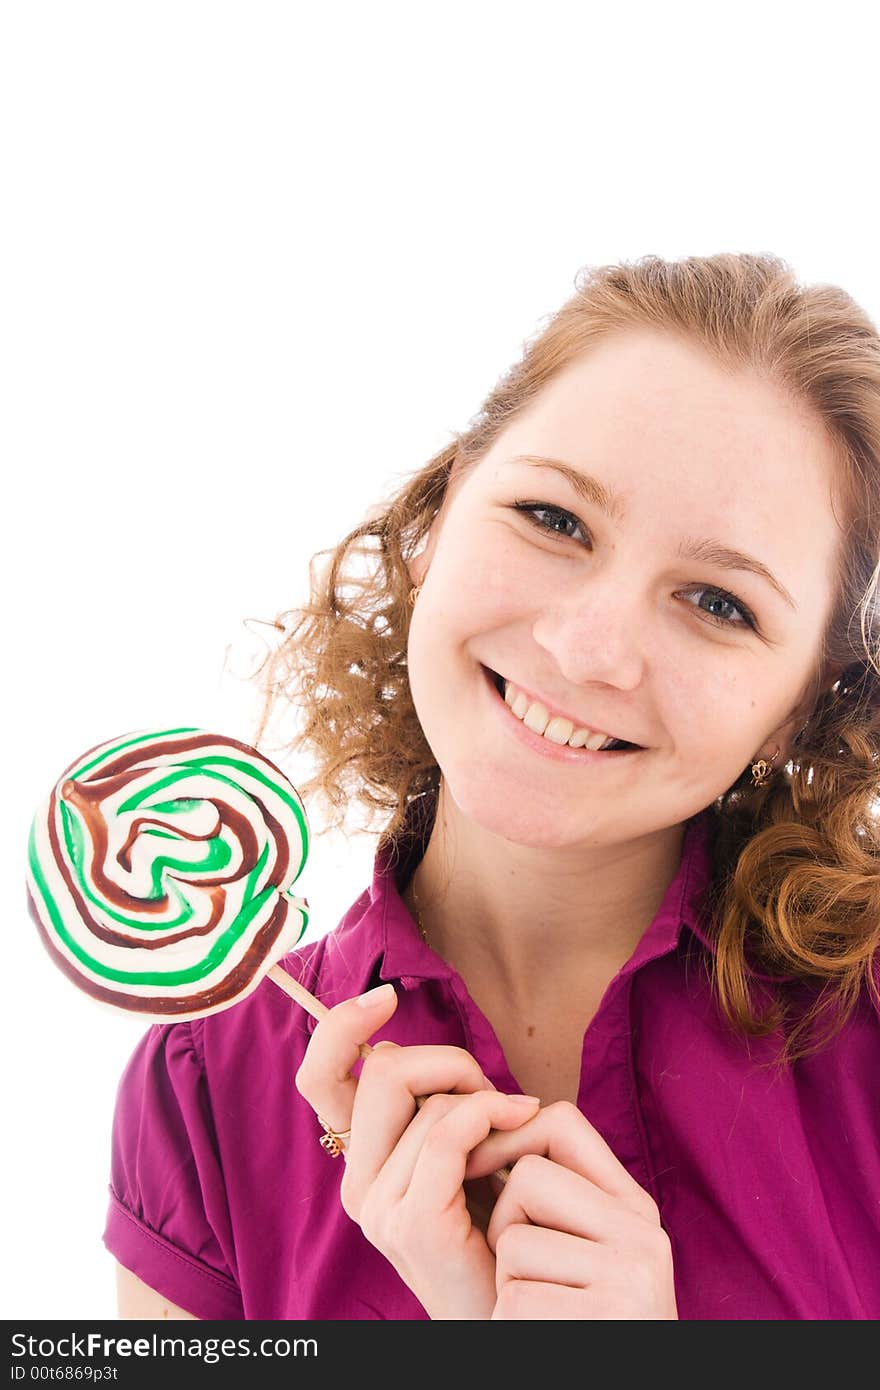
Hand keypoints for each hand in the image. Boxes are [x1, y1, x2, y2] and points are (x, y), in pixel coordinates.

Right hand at [294, 982, 540, 1318]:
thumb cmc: (499, 1223)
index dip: (341, 1027)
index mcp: (360, 1161)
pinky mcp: (412, 1222)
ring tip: (515, 1122)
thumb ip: (430, 1108)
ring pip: (427, 1099)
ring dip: (484, 1093)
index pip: (320, 1077)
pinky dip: (492, 1110)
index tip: (385, 997)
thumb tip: (406, 1045)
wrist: (519, 1307)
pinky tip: (523, 1119)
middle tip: (490, 1092)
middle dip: (447, 1060)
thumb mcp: (458, 1154)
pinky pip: (450, 1130)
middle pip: (381, 1069)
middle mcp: (356, 1183)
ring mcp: (378, 1207)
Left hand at [464, 1100, 677, 1318]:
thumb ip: (554, 1193)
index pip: (561, 1123)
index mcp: (636, 1208)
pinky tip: (537, 1336)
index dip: (507, 1137)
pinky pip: (515, 1298)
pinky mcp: (605, 1319)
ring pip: (514, 1242)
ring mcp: (630, 1278)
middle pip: (527, 1179)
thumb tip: (478, 1119)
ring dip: (506, 1281)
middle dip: (504, 1221)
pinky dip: (509, 1322)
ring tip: (540, 1311)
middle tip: (525, 1270)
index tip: (481, 1168)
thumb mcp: (584, 1249)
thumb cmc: (579, 1321)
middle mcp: (643, 1235)